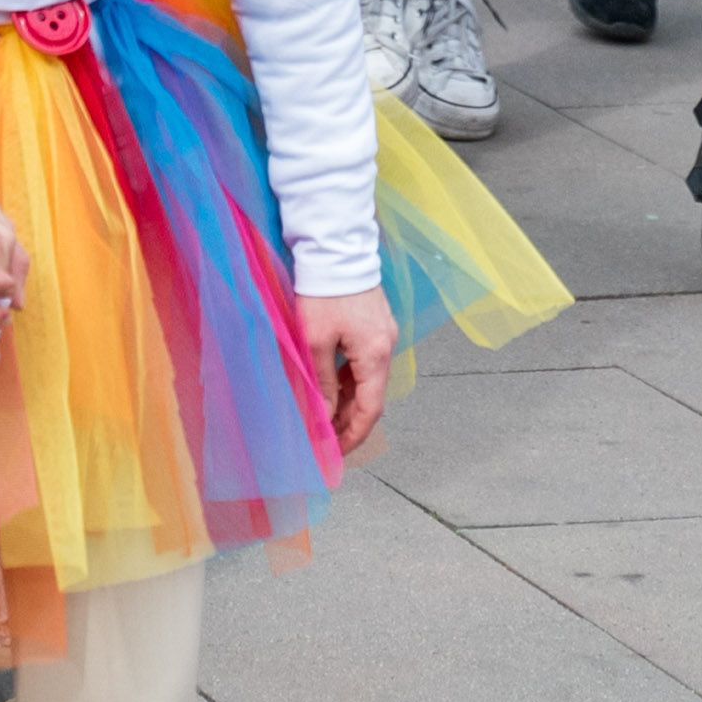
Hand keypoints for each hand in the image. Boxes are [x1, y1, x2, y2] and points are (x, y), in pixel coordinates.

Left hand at [298, 287, 396, 452]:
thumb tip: (323, 416)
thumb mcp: (316, 342)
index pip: (370, 409)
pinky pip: (363, 363)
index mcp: (375, 354)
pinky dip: (348, 381)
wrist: (336, 248)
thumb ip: (321, 382)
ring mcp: (382, 335)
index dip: (354, 434)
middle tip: (325, 441)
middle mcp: (385, 346)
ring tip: (323, 420)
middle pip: (370, 396)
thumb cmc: (325, 292)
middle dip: (348, 422)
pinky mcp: (374, 324)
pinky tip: (330, 389)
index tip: (337, 452)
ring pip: (366, 380)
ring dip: (346, 402)